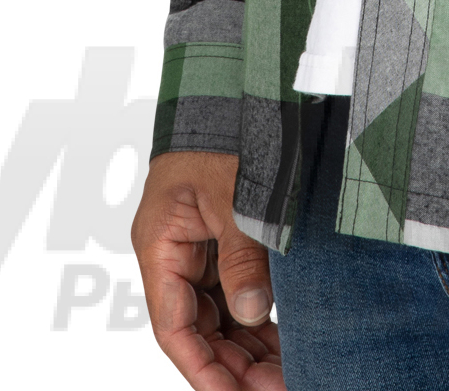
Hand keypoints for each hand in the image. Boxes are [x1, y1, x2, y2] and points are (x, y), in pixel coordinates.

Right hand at [131, 150, 283, 390]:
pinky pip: (238, 289)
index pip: (174, 327)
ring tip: (288, 374)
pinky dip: (260, 315)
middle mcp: (175, 254)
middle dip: (234, 365)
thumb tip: (253, 312)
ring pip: (221, 315)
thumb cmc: (223, 130)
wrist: (231, 87)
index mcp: (160, 245)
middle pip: (199, 328)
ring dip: (250, 346)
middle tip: (278, 388)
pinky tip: (287, 338)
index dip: (200, 368)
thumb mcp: (233, 195)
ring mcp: (200, 248)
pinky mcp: (225, 238)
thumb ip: (242, 254)